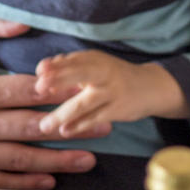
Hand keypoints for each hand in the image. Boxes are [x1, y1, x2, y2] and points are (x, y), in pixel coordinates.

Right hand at [0, 13, 100, 188]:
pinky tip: (50, 180)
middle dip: (74, 127)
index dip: (64, 91)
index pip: (31, 92)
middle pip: (34, 128)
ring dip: (58, 160)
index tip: (91, 88)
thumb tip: (27, 22)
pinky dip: (25, 182)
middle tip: (106, 125)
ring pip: (22, 159)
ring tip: (90, 158)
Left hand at [35, 50, 187, 135]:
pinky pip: (95, 119)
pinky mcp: (118, 110)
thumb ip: (71, 67)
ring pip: (84, 103)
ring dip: (63, 114)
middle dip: (58, 80)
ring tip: (44, 126)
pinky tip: (65, 131)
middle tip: (38, 89)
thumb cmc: (114, 75)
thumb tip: (42, 71)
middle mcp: (103, 72)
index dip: (55, 65)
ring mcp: (111, 92)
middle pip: (79, 74)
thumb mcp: (95, 65)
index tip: (39, 72)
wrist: (150, 86)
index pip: (73, 59)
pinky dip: (79, 126)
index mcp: (95, 58)